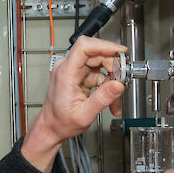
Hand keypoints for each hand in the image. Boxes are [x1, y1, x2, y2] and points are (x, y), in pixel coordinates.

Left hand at [21, 36, 125, 170]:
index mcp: (65, 73)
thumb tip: (117, 85)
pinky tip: (110, 99)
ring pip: (101, 64)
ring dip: (112, 80)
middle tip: (122, 83)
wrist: (52, 126)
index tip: (119, 52)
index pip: (84, 46)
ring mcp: (74, 70)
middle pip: (97, 54)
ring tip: (114, 99)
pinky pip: (100, 73)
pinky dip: (108, 86)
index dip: (104, 45)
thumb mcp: (83, 115)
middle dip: (113, 68)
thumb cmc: (60, 122)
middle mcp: (68, 67)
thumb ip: (102, 99)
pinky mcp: (80, 75)